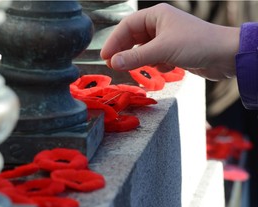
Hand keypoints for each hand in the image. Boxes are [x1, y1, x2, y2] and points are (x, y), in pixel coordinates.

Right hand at [100, 3, 239, 80]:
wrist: (224, 55)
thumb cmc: (196, 44)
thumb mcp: (162, 50)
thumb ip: (136, 57)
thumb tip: (113, 63)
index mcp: (156, 16)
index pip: (127, 26)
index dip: (114, 41)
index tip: (105, 56)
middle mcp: (160, 25)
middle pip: (133, 38)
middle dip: (125, 52)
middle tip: (113, 65)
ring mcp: (166, 39)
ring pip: (144, 50)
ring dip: (141, 60)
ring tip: (138, 67)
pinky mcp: (173, 52)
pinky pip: (155, 58)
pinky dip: (156, 65)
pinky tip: (165, 67)